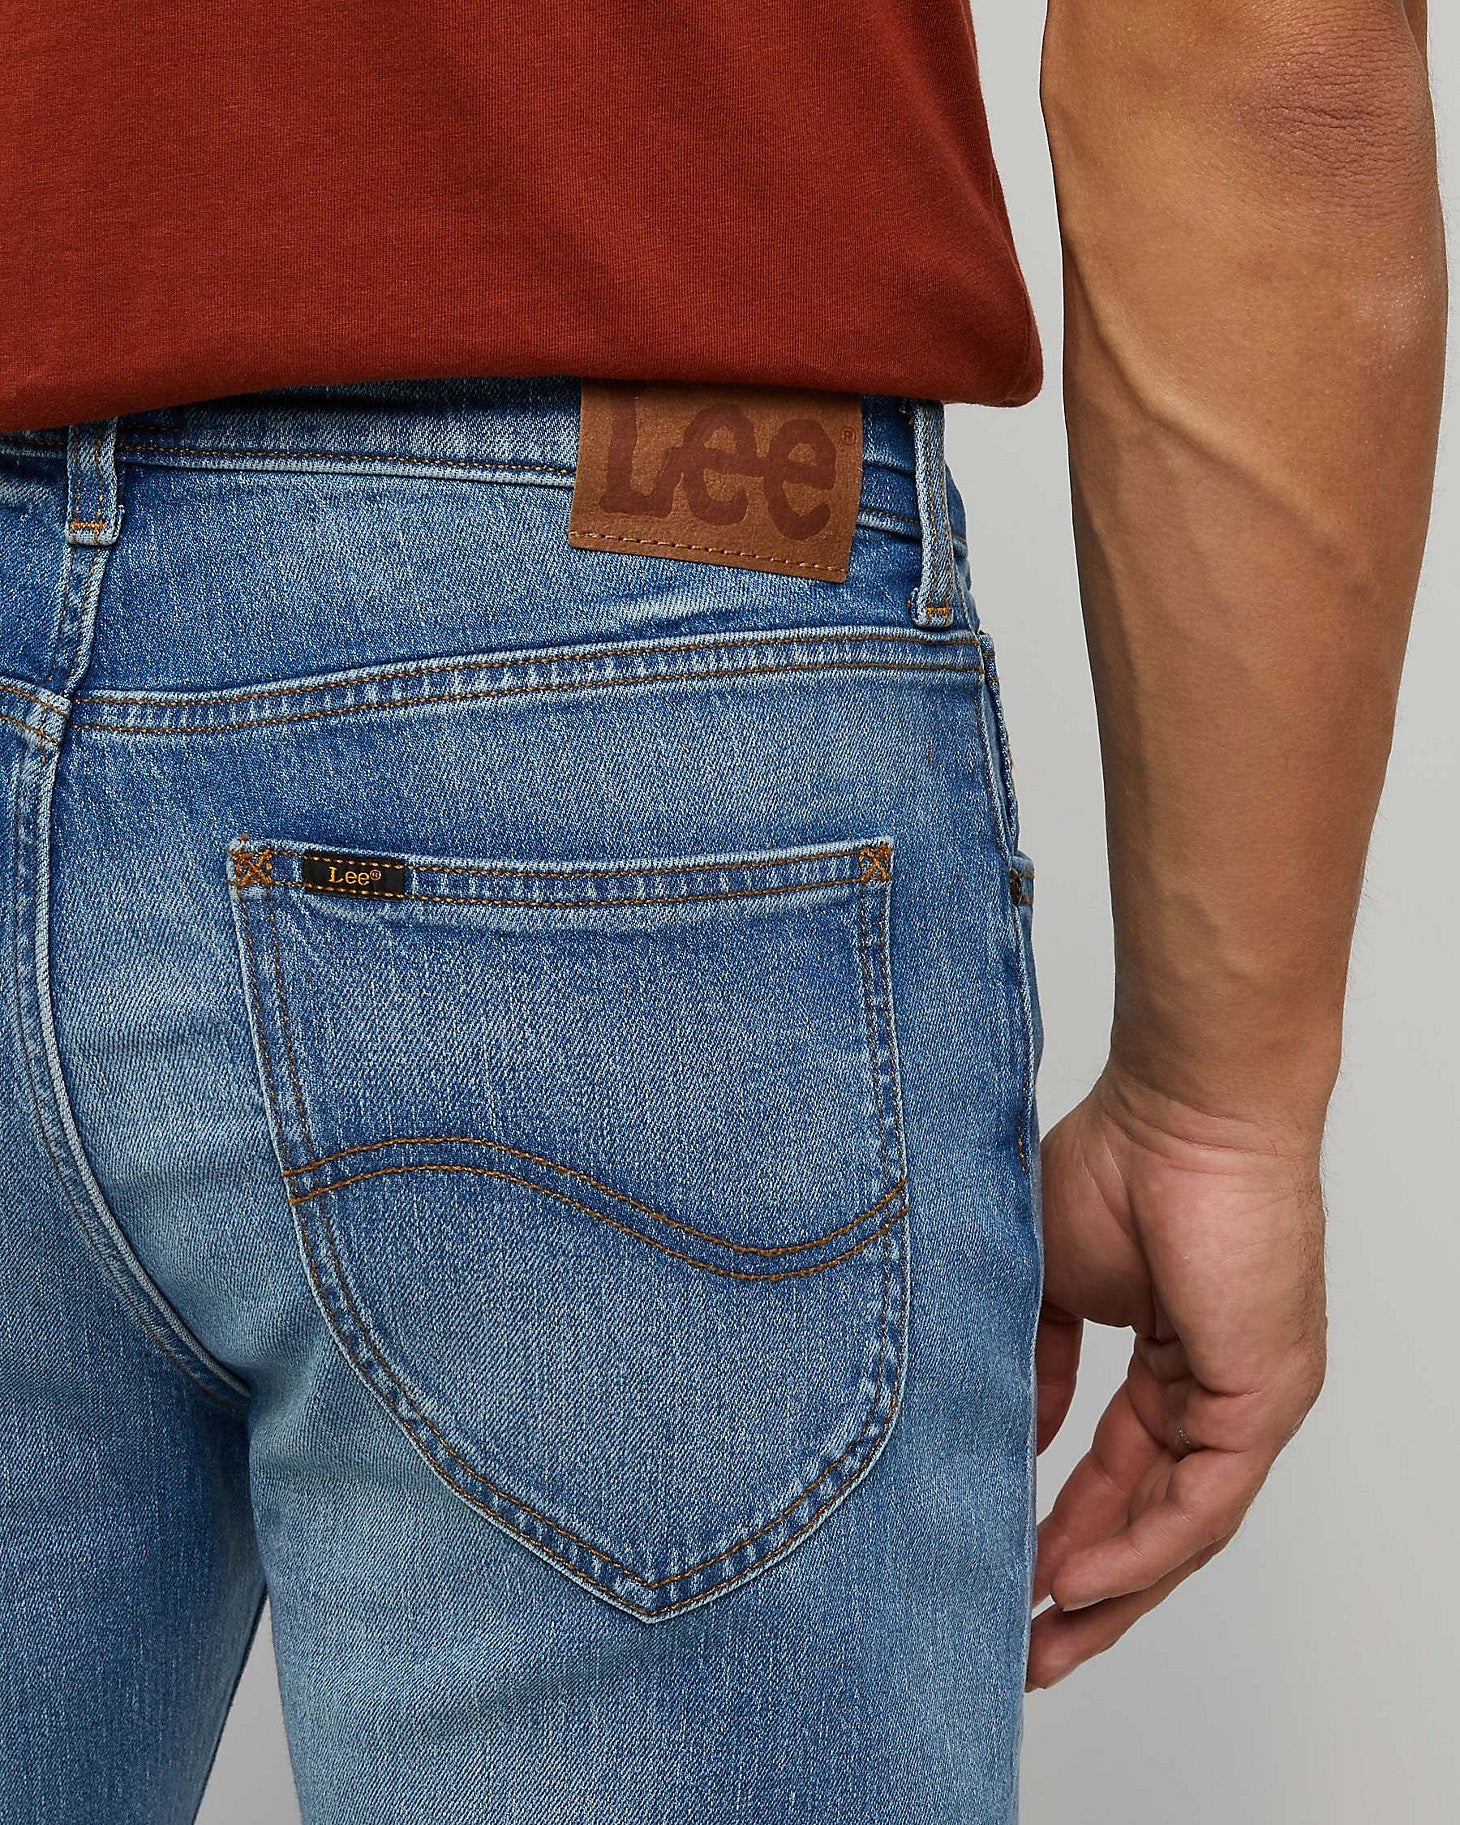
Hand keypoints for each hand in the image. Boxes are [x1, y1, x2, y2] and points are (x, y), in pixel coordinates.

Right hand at [1027, 1062, 1327, 1689]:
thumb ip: (1038, 1364)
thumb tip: (1022, 1433)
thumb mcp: (1048, 1284)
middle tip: (1025, 1650)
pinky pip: (1201, 1502)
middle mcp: (1217, 1393)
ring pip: (1181, 1528)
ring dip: (1112, 1591)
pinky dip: (1140, 1548)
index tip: (1006, 1576)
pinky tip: (1078, 1580)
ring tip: (1045, 1640)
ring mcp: (1247, 1401)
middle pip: (1153, 1519)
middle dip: (1086, 1591)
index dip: (1063, 1529)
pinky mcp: (1263, 1399)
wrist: (1180, 1109)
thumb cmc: (1118, 1164)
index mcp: (1172, 1362)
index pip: (1121, 1472)